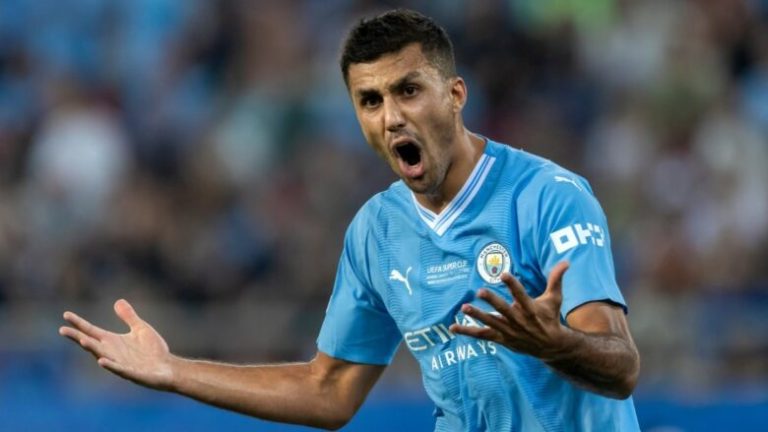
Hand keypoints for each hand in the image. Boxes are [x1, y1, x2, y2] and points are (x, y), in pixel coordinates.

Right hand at [59, 299, 175, 390]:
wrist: (168, 368)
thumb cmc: (153, 350)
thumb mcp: (140, 329)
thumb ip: (128, 317)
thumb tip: (118, 301)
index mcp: (113, 342)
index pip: (91, 331)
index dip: (79, 323)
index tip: (66, 314)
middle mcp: (112, 352)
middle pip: (91, 343)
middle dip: (77, 337)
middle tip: (62, 329)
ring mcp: (120, 363)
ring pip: (102, 356)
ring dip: (92, 349)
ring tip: (82, 341)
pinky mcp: (132, 373)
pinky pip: (119, 369)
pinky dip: (110, 365)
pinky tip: (102, 361)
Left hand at [449, 261, 570, 359]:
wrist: (550, 346)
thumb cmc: (550, 318)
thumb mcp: (554, 299)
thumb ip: (556, 279)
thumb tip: (566, 262)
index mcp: (531, 309)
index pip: (521, 295)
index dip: (512, 285)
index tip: (503, 274)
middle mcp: (519, 321)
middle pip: (504, 310)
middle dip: (492, 301)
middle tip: (480, 291)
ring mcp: (509, 331)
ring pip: (491, 323)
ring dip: (477, 315)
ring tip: (464, 307)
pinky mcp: (501, 339)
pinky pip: (482, 335)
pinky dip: (468, 331)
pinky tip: (453, 327)